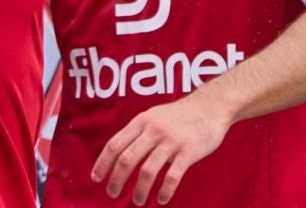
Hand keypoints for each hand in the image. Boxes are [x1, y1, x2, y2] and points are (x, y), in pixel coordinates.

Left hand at [92, 88, 232, 202]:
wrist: (210, 106)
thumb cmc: (179, 115)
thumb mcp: (153, 116)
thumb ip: (138, 132)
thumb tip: (121, 152)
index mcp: (141, 122)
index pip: (115, 144)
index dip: (103, 162)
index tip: (96, 178)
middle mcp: (153, 131)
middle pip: (127, 159)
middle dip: (116, 179)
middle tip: (112, 193)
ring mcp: (171, 141)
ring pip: (148, 170)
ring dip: (140, 190)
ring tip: (137, 201)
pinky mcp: (189, 152)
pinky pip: (173, 176)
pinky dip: (165, 190)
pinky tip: (161, 199)